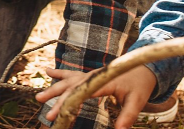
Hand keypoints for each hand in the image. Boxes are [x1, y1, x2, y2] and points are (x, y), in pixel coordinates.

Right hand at [37, 66, 156, 128]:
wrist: (144, 67)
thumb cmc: (140, 84)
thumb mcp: (137, 101)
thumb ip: (127, 116)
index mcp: (101, 81)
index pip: (80, 93)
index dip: (66, 104)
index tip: (57, 115)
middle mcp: (92, 76)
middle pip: (70, 87)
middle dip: (56, 99)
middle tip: (45, 111)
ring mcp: (89, 75)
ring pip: (67, 81)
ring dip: (53, 88)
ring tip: (39, 98)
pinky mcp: (89, 76)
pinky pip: (72, 74)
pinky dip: (60, 74)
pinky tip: (48, 71)